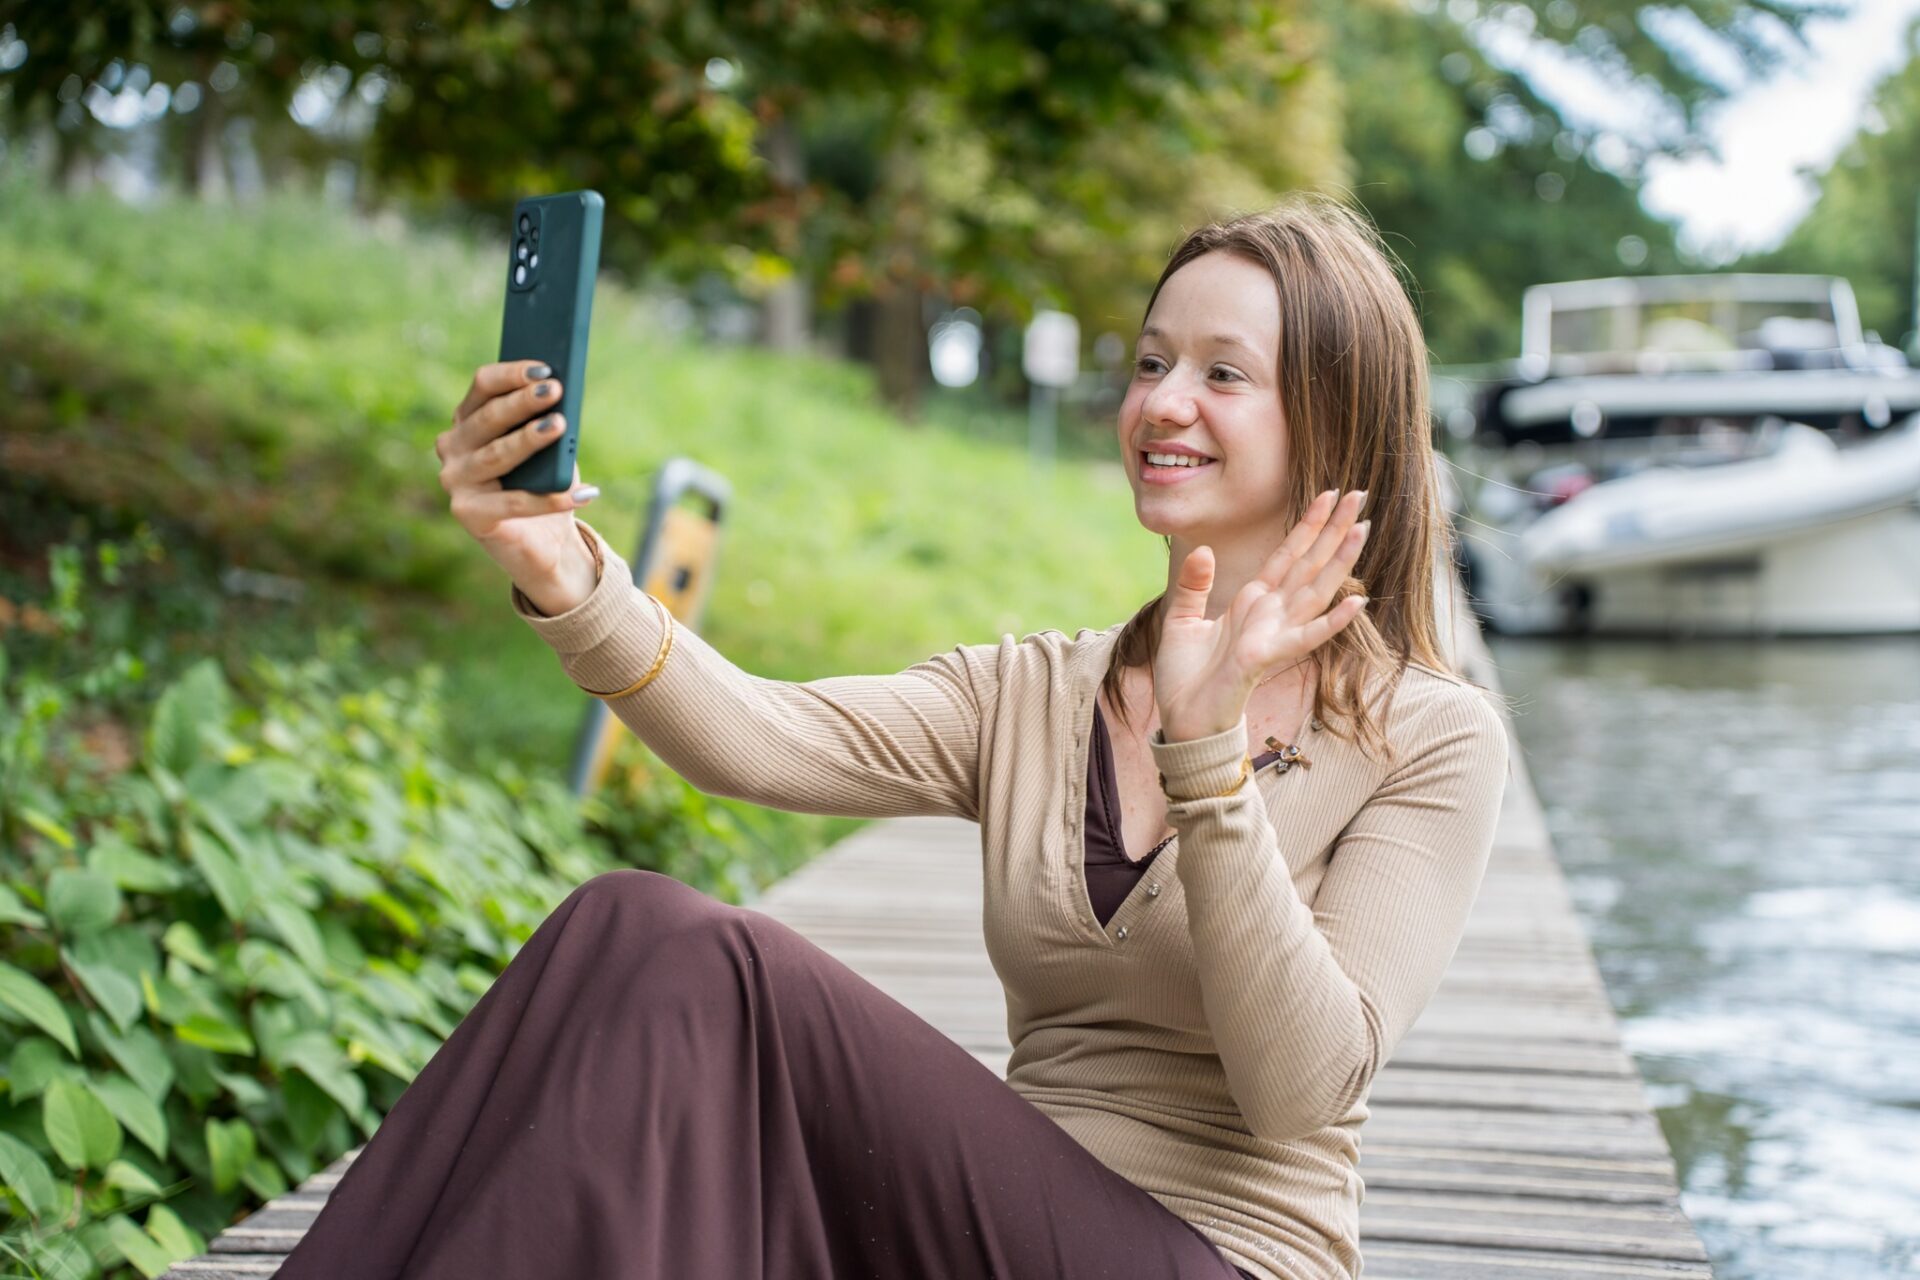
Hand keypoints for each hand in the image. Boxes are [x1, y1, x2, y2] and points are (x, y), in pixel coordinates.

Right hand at [435, 360, 600, 614]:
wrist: (545, 541)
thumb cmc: (544, 483)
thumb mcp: (549, 448)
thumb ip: (547, 422)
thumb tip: (561, 402)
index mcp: (468, 419)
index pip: (483, 386)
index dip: (512, 375)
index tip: (546, 369)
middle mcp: (453, 446)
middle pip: (488, 417)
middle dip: (523, 402)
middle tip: (554, 390)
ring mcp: (455, 480)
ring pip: (497, 454)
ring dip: (530, 439)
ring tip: (560, 426)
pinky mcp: (468, 514)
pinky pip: (513, 503)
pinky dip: (550, 499)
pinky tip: (580, 492)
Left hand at [1153, 488, 1370, 741]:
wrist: (1182, 721)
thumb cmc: (1186, 678)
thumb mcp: (1182, 619)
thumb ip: (1195, 584)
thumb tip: (1203, 550)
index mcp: (1252, 602)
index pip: (1287, 555)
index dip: (1308, 525)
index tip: (1329, 493)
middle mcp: (1270, 614)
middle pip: (1309, 564)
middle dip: (1334, 529)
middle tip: (1360, 494)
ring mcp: (1272, 634)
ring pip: (1315, 591)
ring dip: (1340, 561)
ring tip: (1363, 529)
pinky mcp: (1266, 657)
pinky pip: (1305, 636)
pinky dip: (1332, 621)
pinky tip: (1358, 600)